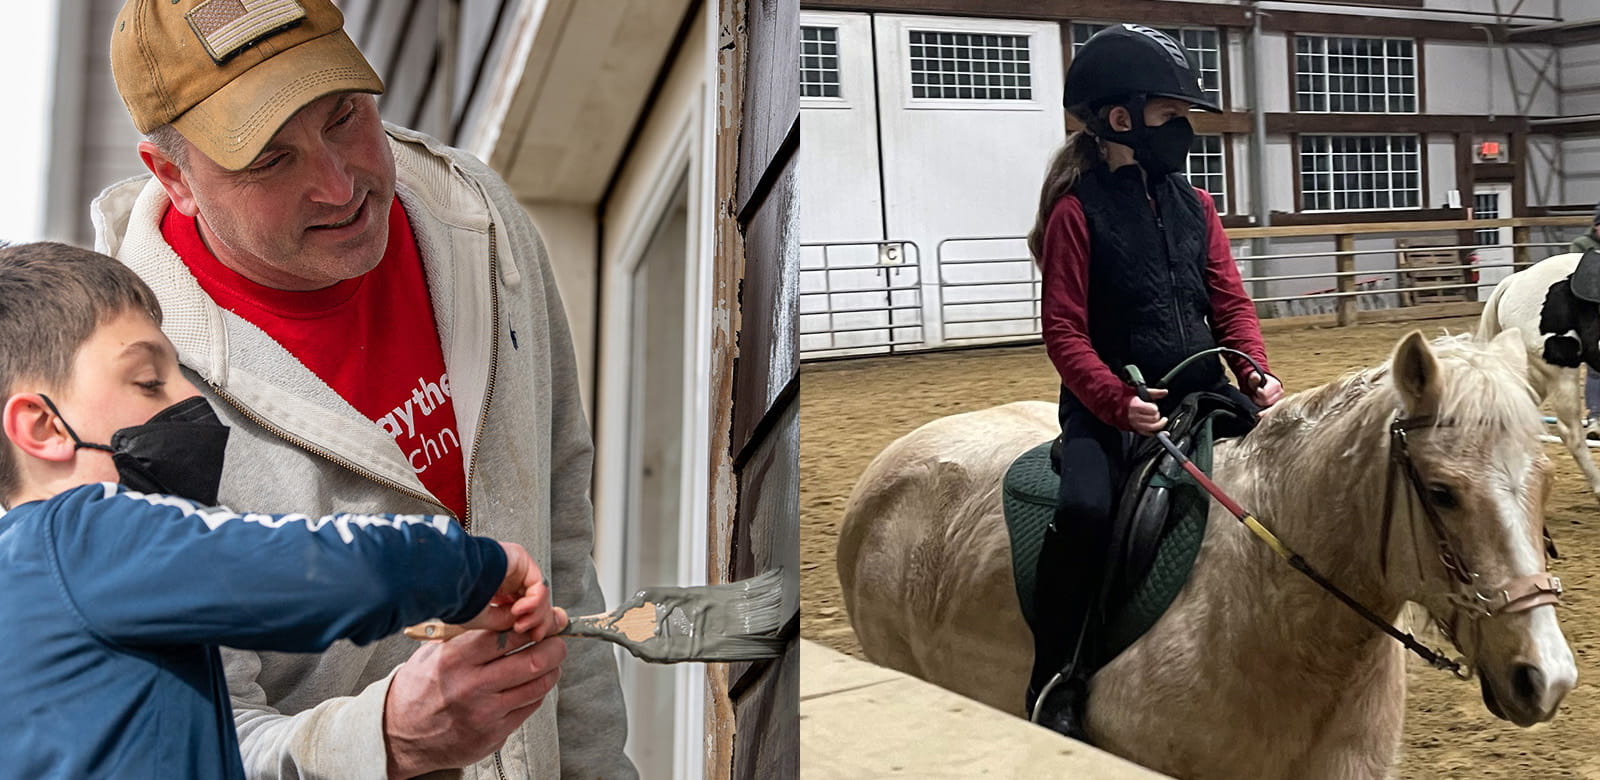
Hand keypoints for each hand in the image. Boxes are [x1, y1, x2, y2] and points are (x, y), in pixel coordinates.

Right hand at [383, 628, 568, 777]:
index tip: (545, 618)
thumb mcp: (431, 652)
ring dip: (552, 669)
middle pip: (533, 660)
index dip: (534, 623)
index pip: (509, 633)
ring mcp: (485, 713)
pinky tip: (533, 683)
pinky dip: (538, 691)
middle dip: (555, 646)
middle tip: (558, 639)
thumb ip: (465, 634)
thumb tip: (507, 612)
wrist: (398, 734)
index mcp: (455, 659)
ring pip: (538, 685)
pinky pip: (530, 707)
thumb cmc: (417, 689)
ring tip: (551, 660)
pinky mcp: (494, 734)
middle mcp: (472, 686)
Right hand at [460, 542, 565, 637]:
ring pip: (539, 593)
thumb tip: (528, 627)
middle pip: (536, 599)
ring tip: (521, 624)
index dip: (532, 622)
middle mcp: (507, 578)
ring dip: (536, 613)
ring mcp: (514, 568)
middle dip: (538, 620)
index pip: (523, 606)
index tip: (533, 636)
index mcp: (496, 590)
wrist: (449, 579)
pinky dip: (534, 600)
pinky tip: (520, 609)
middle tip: (535, 634)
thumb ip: (507, 622)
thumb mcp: (485, 619)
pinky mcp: (520, 559)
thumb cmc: (457, 597)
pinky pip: (538, 582)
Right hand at [1127, 387, 1168, 434]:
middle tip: (1153, 411)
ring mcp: (1135, 424)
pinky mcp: (1135, 430)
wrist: (1115, 406)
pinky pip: (1148, 434)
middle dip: (1156, 414)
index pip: (1153, 410)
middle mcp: (1135, 417)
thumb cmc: (1127, 398)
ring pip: (1152, 428)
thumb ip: (1154, 392)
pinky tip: (1162, 431)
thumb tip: (1164, 392)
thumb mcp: (1140, 392)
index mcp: (1136, 406)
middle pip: (1154, 419)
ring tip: (1161, 420)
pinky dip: (1156, 432)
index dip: (1155, 407)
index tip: (1153, 405)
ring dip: (1159, 424)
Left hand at [1249, 373, 1284, 408]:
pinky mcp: (1277, 403)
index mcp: (1276, 384)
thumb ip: (1254, 378)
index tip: (1257, 389)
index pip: (1264, 394)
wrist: (1262, 384)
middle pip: (1266, 401)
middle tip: (1255, 394)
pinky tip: (1260, 410)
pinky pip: (1270, 410)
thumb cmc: (1258, 381)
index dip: (1257, 392)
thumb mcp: (1254, 378)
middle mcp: (1280, 392)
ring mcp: (1279, 398)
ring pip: (1267, 406)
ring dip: (1259, 402)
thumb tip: (1255, 377)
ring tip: (1257, 397)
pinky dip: (1264, 410)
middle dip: (1257, 399)